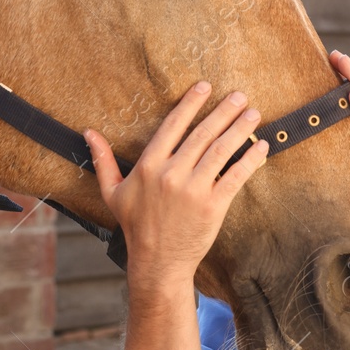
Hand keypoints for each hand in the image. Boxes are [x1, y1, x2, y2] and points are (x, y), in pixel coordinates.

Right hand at [84, 81, 269, 299]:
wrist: (157, 262)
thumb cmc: (136, 226)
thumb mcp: (113, 192)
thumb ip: (103, 160)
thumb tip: (89, 133)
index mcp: (148, 166)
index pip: (173, 126)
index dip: (190, 104)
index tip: (204, 87)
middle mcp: (171, 174)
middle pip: (202, 134)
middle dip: (223, 111)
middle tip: (239, 96)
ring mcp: (193, 190)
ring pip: (220, 150)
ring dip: (239, 129)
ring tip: (253, 114)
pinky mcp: (212, 206)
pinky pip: (235, 176)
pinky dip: (250, 159)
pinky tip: (260, 146)